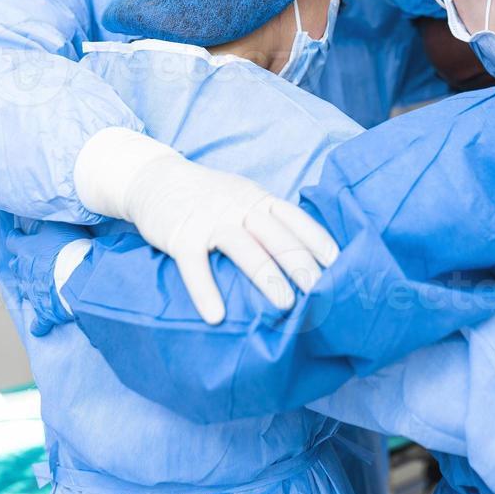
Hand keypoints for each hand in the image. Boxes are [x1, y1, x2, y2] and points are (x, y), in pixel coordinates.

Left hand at [6, 222, 90, 336]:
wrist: (78, 278)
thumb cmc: (69, 248)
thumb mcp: (57, 226)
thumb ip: (46, 224)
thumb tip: (40, 216)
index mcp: (25, 250)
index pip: (12, 241)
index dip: (14, 237)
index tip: (16, 235)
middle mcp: (23, 272)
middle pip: (16, 266)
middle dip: (22, 263)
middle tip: (33, 260)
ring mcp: (32, 293)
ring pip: (26, 290)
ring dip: (32, 287)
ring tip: (41, 286)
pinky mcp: (43, 311)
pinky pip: (39, 322)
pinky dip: (39, 324)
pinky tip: (39, 327)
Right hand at [75, 128, 338, 324]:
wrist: (154, 178)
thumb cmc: (208, 196)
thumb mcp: (243, 197)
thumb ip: (267, 219)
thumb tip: (303, 253)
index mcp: (258, 199)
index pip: (295, 219)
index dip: (318, 241)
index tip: (340, 265)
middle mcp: (239, 207)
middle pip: (276, 235)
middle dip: (300, 264)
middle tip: (321, 292)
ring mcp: (210, 220)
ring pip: (244, 247)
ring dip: (266, 276)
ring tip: (285, 304)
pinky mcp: (181, 236)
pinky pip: (195, 265)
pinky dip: (205, 290)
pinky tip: (216, 315)